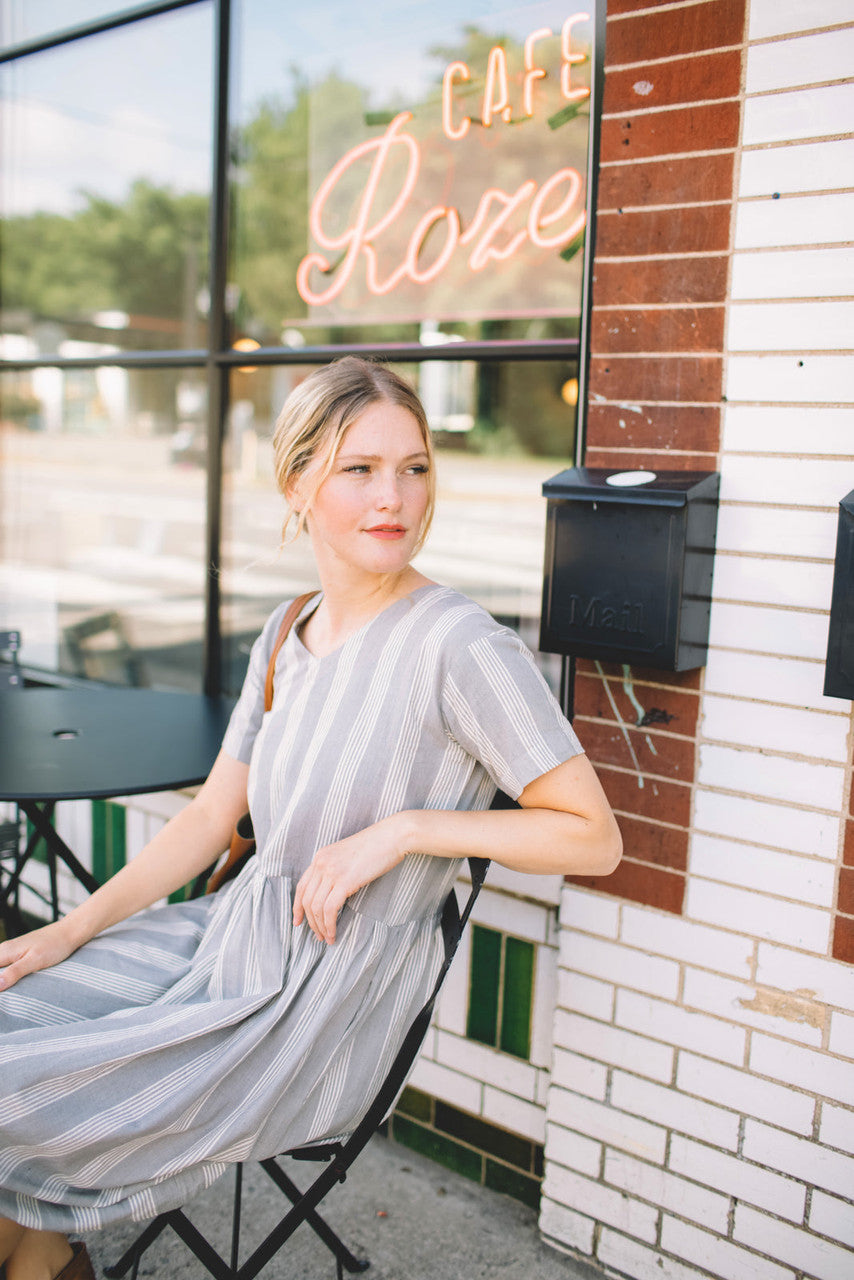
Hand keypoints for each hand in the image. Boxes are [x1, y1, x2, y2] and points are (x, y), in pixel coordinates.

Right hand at [0, 920, 77, 991]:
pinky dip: (7, 975)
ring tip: (9, 993)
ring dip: (2, 980)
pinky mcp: (19, 953)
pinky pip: (6, 966)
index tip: (3, 992)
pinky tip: (12, 984)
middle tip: (6, 999)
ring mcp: (12, 951)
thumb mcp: (35, 960)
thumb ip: (15, 972)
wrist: (69, 932)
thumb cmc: (55, 945)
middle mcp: (5, 950)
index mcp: (5, 952)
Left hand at [293, 814, 410, 943]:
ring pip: (316, 907)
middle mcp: (321, 863)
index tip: (298, 921)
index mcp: (321, 856)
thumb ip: (336, 870)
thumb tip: (333, 893)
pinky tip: (334, 933)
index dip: (297, 907)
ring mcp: (331, 872)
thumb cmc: (377, 846)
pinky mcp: (344, 881)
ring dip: (320, 927)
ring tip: (327, 938)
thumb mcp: (348, 855)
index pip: (302, 886)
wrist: (392, 836)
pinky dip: (329, 925)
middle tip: (318, 936)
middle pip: (307, 900)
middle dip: (310, 922)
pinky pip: (330, 910)